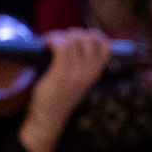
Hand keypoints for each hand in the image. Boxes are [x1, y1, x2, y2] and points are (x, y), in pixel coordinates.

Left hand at [19, 28, 112, 151]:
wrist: (48, 117)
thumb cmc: (59, 97)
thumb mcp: (77, 81)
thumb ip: (81, 65)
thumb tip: (72, 41)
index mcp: (95, 73)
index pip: (105, 46)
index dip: (94, 35)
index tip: (79, 36)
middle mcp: (89, 72)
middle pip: (89, 39)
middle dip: (73, 33)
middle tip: (60, 38)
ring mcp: (76, 73)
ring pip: (74, 41)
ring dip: (60, 35)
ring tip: (50, 40)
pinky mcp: (61, 74)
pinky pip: (60, 47)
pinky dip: (52, 39)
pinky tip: (46, 42)